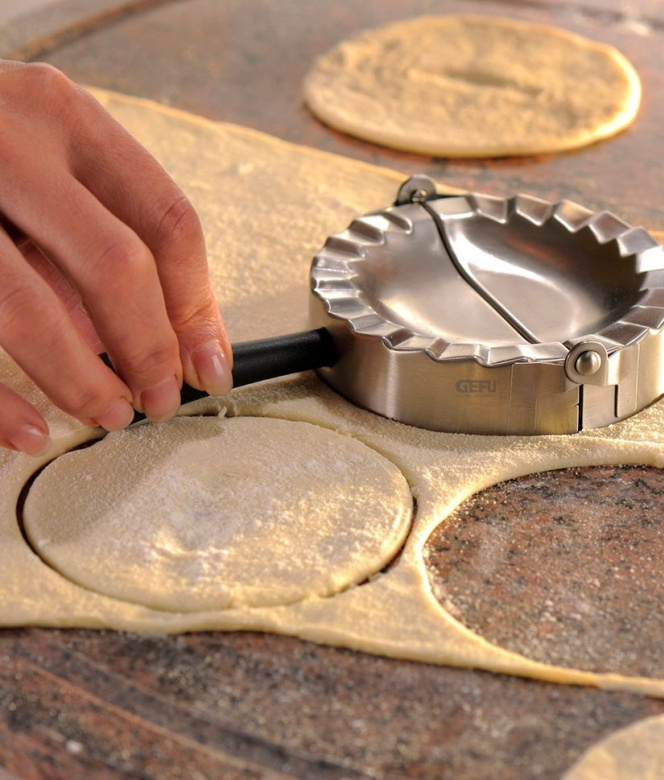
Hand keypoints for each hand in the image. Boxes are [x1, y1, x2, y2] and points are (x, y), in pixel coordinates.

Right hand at [0, 61, 231, 454]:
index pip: (167, 220)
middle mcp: (5, 140)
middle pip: (114, 264)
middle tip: (160, 398)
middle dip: (149, 348)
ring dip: (80, 379)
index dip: (197, 306)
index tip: (209, 363)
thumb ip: (93, 239)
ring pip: (28, 306)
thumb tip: (167, 339)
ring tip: (108, 414)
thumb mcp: (37, 165)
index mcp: (62, 115)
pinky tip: (25, 426)